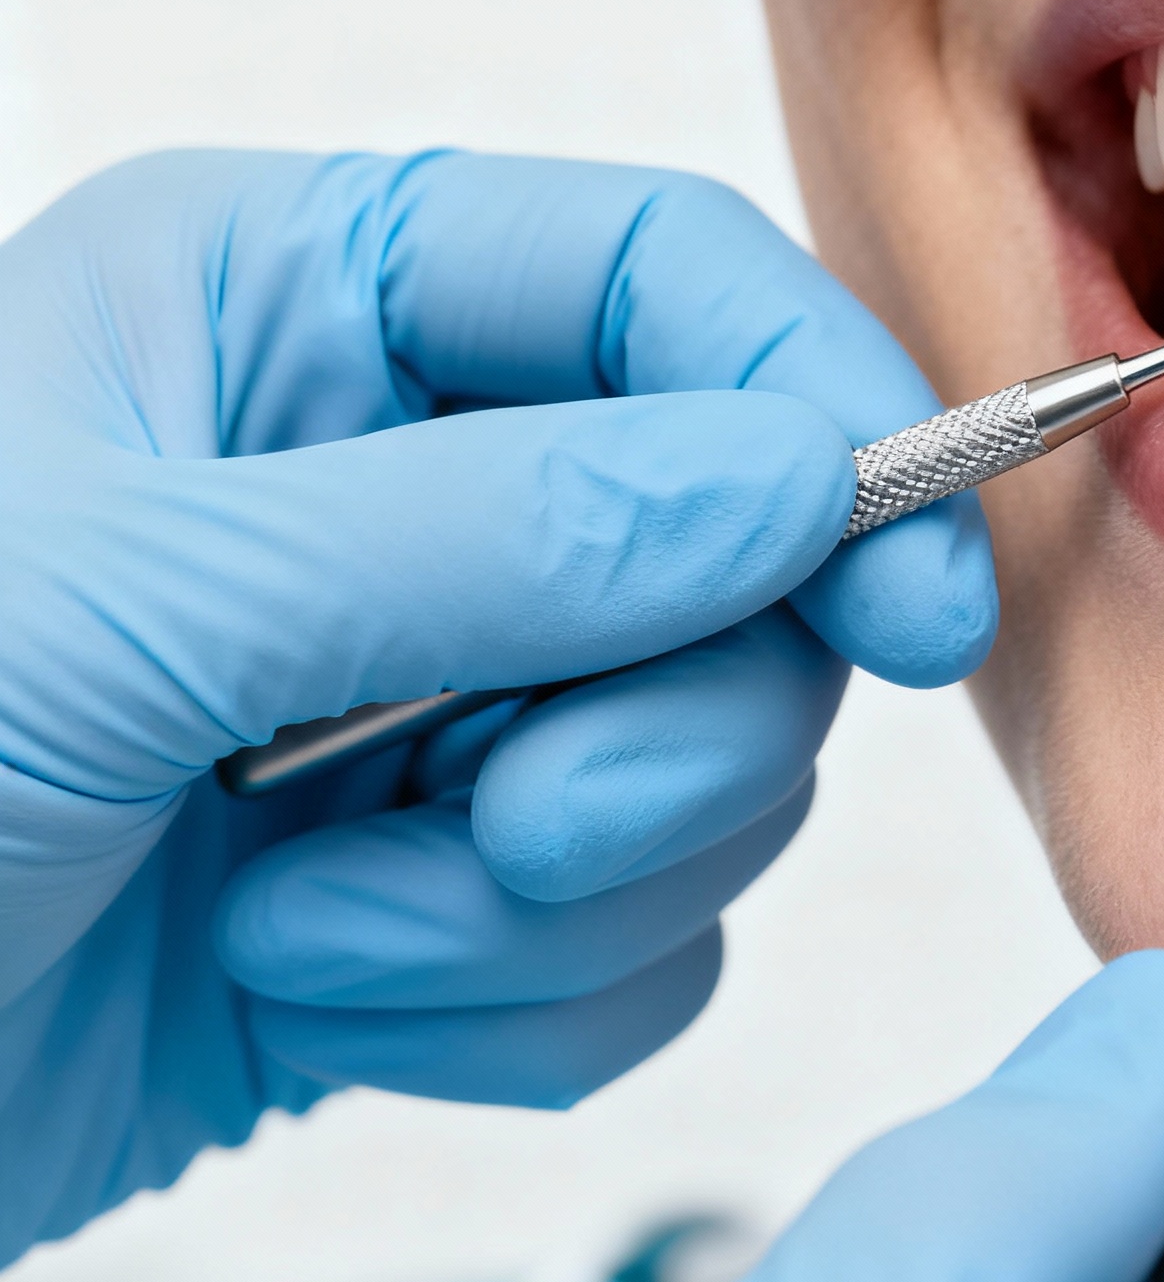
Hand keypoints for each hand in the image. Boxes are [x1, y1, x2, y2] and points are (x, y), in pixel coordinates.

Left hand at [0, 148, 994, 1263]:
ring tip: (326, 922)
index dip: (826, 418)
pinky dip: (510, 999)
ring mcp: (439, 689)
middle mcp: (403, 476)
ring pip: (711, 759)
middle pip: (740, 551)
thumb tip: (800, 484)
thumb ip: (491, 528)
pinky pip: (640, 932)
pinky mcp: (451, 882)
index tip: (916, 601)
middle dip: (662, 724)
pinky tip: (320, 995)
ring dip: (554, 884)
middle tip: (523, 819)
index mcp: (310, 304)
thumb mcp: (129, 607)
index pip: (670, 282)